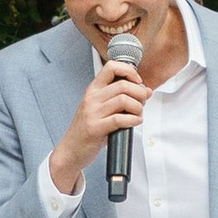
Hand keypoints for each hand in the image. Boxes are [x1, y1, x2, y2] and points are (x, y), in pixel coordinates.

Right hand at [47, 46, 147, 192]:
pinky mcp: (95, 128)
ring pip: (123, 100)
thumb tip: (147, 90)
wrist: (70, 150)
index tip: (137, 82)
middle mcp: (92, 98)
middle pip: (123, 85)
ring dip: (138, 108)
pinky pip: (119, 119)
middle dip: (139, 93)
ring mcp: (92, 113)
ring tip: (138, 115)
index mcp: (93, 90)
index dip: (129, 71)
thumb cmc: (88, 130)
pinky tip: (135, 122)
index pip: (111, 67)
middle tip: (142, 103)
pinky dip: (133, 120)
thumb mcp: (102, 110)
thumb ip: (123, 98)